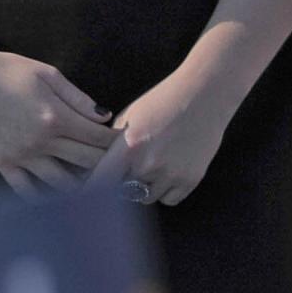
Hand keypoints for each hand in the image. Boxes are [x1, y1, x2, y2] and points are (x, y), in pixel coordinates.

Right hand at [0, 47, 115, 194]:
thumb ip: (78, 98)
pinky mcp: (2, 164)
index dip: (116, 143)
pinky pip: (27, 190)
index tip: (126, 144)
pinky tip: (58, 198)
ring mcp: (21, 156)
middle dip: (107, 165)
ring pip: (61, 184)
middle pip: (86, 163)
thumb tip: (104, 117)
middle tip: (119, 167)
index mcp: (56, 117)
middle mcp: (41, 141)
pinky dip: (45, 197)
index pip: (97, 138)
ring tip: (95, 185)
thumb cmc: (8, 70)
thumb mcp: (48, 75)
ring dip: (82, 186)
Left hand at [85, 62, 240, 207]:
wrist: (205, 92)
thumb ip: (112, 144)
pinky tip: (171, 169)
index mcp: (129, 146)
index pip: (100, 183)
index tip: (86, 197)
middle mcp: (149, 164)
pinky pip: (169, 200)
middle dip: (122, 184)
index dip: (90, 191)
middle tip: (131, 169)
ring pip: (146, 198)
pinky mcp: (191, 179)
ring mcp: (171, 174)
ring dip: (146, 187)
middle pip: (122, 193)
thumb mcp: (130, 115)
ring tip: (155, 164)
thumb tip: (95, 169)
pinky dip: (167, 190)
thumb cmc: (164, 99)